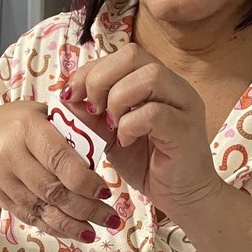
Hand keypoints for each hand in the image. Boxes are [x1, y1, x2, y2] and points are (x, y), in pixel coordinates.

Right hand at [0, 100, 120, 242]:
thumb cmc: (16, 125)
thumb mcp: (40, 112)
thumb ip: (69, 124)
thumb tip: (107, 133)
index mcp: (25, 128)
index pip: (58, 159)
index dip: (83, 180)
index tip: (105, 191)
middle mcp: (10, 155)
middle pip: (52, 190)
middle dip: (85, 208)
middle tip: (110, 218)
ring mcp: (3, 181)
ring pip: (42, 209)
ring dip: (72, 224)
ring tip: (95, 232)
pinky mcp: (2, 199)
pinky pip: (31, 218)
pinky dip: (55, 228)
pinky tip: (74, 233)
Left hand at [65, 44, 222, 219]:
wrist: (181, 196)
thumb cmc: (147, 163)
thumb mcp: (109, 136)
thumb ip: (91, 116)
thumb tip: (65, 98)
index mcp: (154, 81)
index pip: (120, 55)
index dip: (89, 71)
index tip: (71, 96)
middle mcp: (173, 85)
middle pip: (133, 55)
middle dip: (101, 80)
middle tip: (93, 111)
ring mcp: (184, 104)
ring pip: (149, 76)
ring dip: (118, 100)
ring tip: (111, 126)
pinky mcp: (186, 129)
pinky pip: (156, 112)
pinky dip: (131, 125)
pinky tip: (125, 141)